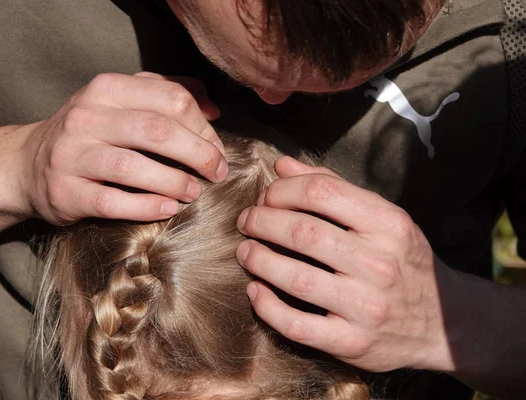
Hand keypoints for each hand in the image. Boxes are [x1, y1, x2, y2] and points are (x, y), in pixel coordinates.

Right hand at [16, 72, 226, 224]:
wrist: (27, 165)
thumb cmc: (89, 134)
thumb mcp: (120, 103)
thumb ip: (165, 95)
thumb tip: (213, 109)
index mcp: (107, 89)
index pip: (171, 99)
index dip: (203, 127)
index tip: (217, 150)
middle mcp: (86, 117)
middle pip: (156, 130)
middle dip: (198, 153)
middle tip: (217, 173)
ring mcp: (71, 155)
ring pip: (133, 167)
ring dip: (174, 182)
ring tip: (194, 192)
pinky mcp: (65, 191)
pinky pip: (112, 202)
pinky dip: (146, 207)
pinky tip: (168, 208)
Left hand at [235, 156, 452, 372]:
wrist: (446, 324)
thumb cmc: (405, 261)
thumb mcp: (383, 218)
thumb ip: (333, 187)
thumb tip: (283, 166)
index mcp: (388, 224)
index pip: (322, 192)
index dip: (283, 189)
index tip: (266, 196)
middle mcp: (380, 263)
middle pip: (303, 232)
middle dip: (262, 221)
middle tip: (246, 221)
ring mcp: (367, 306)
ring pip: (296, 278)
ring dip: (258, 260)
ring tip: (245, 251)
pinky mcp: (353, 343)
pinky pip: (297, 325)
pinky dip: (267, 306)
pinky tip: (255, 290)